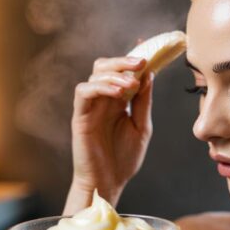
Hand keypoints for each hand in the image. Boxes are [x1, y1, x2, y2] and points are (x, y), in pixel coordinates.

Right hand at [64, 56, 153, 213]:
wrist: (109, 183)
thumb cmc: (123, 159)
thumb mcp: (141, 127)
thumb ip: (144, 102)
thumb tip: (149, 76)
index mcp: (118, 101)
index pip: (123, 72)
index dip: (133, 57)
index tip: (148, 46)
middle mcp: (103, 100)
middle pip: (105, 67)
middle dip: (123, 60)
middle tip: (141, 62)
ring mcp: (90, 107)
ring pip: (95, 75)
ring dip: (115, 74)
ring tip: (132, 84)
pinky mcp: (79, 116)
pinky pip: (84, 92)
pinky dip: (100, 87)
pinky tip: (118, 93)